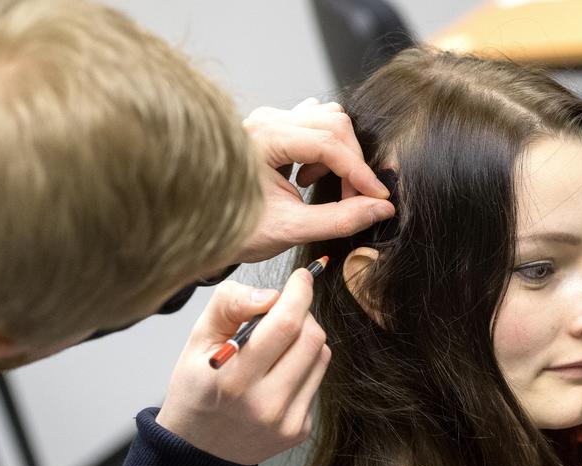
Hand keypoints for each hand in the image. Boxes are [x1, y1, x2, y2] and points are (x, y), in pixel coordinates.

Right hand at [155, 269, 329, 464]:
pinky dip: (303, 365)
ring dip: (305, 338)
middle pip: (312, 337)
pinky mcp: (300, 430)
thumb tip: (271, 294)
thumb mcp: (197, 340)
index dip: (299, 292)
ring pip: (321, 356)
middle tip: (283, 311)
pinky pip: (317, 380)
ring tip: (277, 345)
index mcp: (233, 379)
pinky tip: (278, 373)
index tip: (302, 277)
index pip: (284, 324)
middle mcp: (264, 404)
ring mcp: (286, 421)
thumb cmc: (196, 389)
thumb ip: (229, 305)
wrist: (197, 452)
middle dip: (302, 313)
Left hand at [235, 98, 395, 263]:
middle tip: (355, 200)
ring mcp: (269, 121)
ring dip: (338, 154)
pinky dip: (324, 151)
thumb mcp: (290, 229)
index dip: (359, 172)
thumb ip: (340, 219)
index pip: (329, 142)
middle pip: (333, 123)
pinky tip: (306, 179)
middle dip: (352, 163)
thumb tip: (381, 209)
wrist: (199, 228)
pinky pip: (313, 125)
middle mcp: (266, 120)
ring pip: (327, 120)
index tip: (378, 198)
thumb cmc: (234, 229)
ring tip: (320, 187)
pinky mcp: (273, 129)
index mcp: (264, 138)